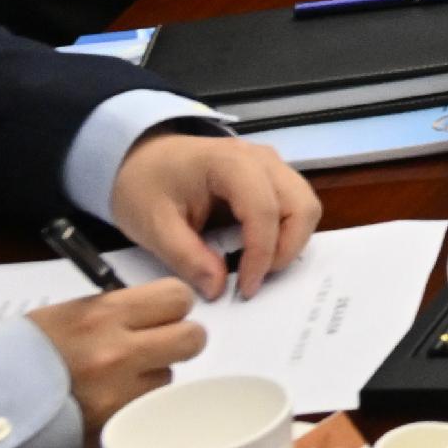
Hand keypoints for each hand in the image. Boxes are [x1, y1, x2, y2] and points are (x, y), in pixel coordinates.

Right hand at [27, 280, 203, 439]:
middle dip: (178, 340)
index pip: (177, 297)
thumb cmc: (20, 354)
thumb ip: (114, 311)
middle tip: (155, 346)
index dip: (172, 307)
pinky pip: (147, 409)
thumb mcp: (67, 315)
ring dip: (152, 377)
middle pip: (192, 338)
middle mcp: (117, 351)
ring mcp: (118, 392)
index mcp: (104, 314)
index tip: (161, 315)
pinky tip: (109, 401)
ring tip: (116, 379)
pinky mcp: (114, 425)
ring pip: (170, 378)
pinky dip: (135, 405)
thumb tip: (151, 311)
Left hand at [104, 129, 320, 300]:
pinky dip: (286, 233)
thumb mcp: (153, 227)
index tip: (244, 289)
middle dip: (286, 249)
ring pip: (305, 205)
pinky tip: (257, 252)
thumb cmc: (145, 186)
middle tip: (255, 279)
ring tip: (257, 267)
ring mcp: (272, 165)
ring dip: (291, 242)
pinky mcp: (272, 177)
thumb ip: (187, 258)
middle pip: (301, 205)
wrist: (142, 157)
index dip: (261, 254)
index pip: (264, 210)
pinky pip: (295, 205)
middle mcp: (262, 159)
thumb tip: (219, 289)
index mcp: (229, 163)